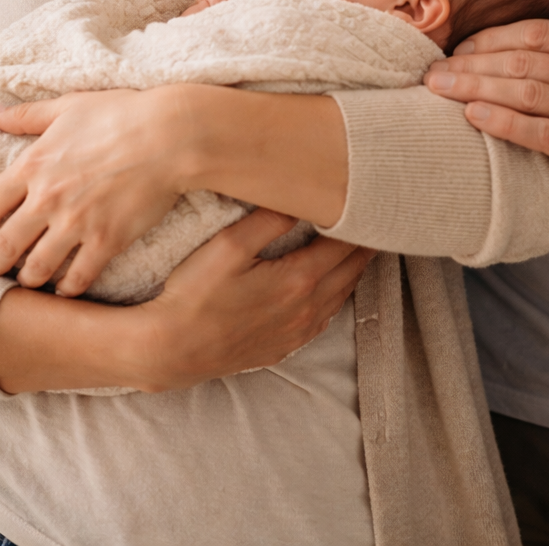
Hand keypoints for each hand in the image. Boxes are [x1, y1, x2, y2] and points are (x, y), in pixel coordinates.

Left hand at [0, 88, 192, 295]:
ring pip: (36, 269)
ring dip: (27, 279)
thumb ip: (26, 115)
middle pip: (6, 245)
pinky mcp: (107, 241)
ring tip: (27, 282)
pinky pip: (77, 278)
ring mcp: (76, 224)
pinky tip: (65, 289)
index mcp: (34, 165)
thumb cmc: (121, 113)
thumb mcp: (69, 106)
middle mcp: (48, 200)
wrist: (170, 135)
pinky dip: (67, 289)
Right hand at [0, 207, 374, 394]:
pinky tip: (332, 286)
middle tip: (380, 218)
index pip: (347, 245)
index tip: (373, 200)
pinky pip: (324, 319)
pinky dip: (336, 296)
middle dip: (366, 244)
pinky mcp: (282, 347)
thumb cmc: (193, 295)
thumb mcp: (227, 247)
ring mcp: (296, 333)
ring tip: (362, 245)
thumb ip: (267, 220)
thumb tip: (297, 198)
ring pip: (341, 296)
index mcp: (299, 281)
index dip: (363, 222)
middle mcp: (306, 310)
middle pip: (351, 271)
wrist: (168, 351)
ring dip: (353, 270)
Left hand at [424, 0, 548, 212]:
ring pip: (527, 93)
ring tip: (440, 88)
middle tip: (434, 66)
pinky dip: (506, 123)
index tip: (463, 41)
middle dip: (473, 60)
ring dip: (477, 88)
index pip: (540, 32)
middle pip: (524, 61)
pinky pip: (545, 135)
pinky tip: (475, 116)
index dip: (495, 35)